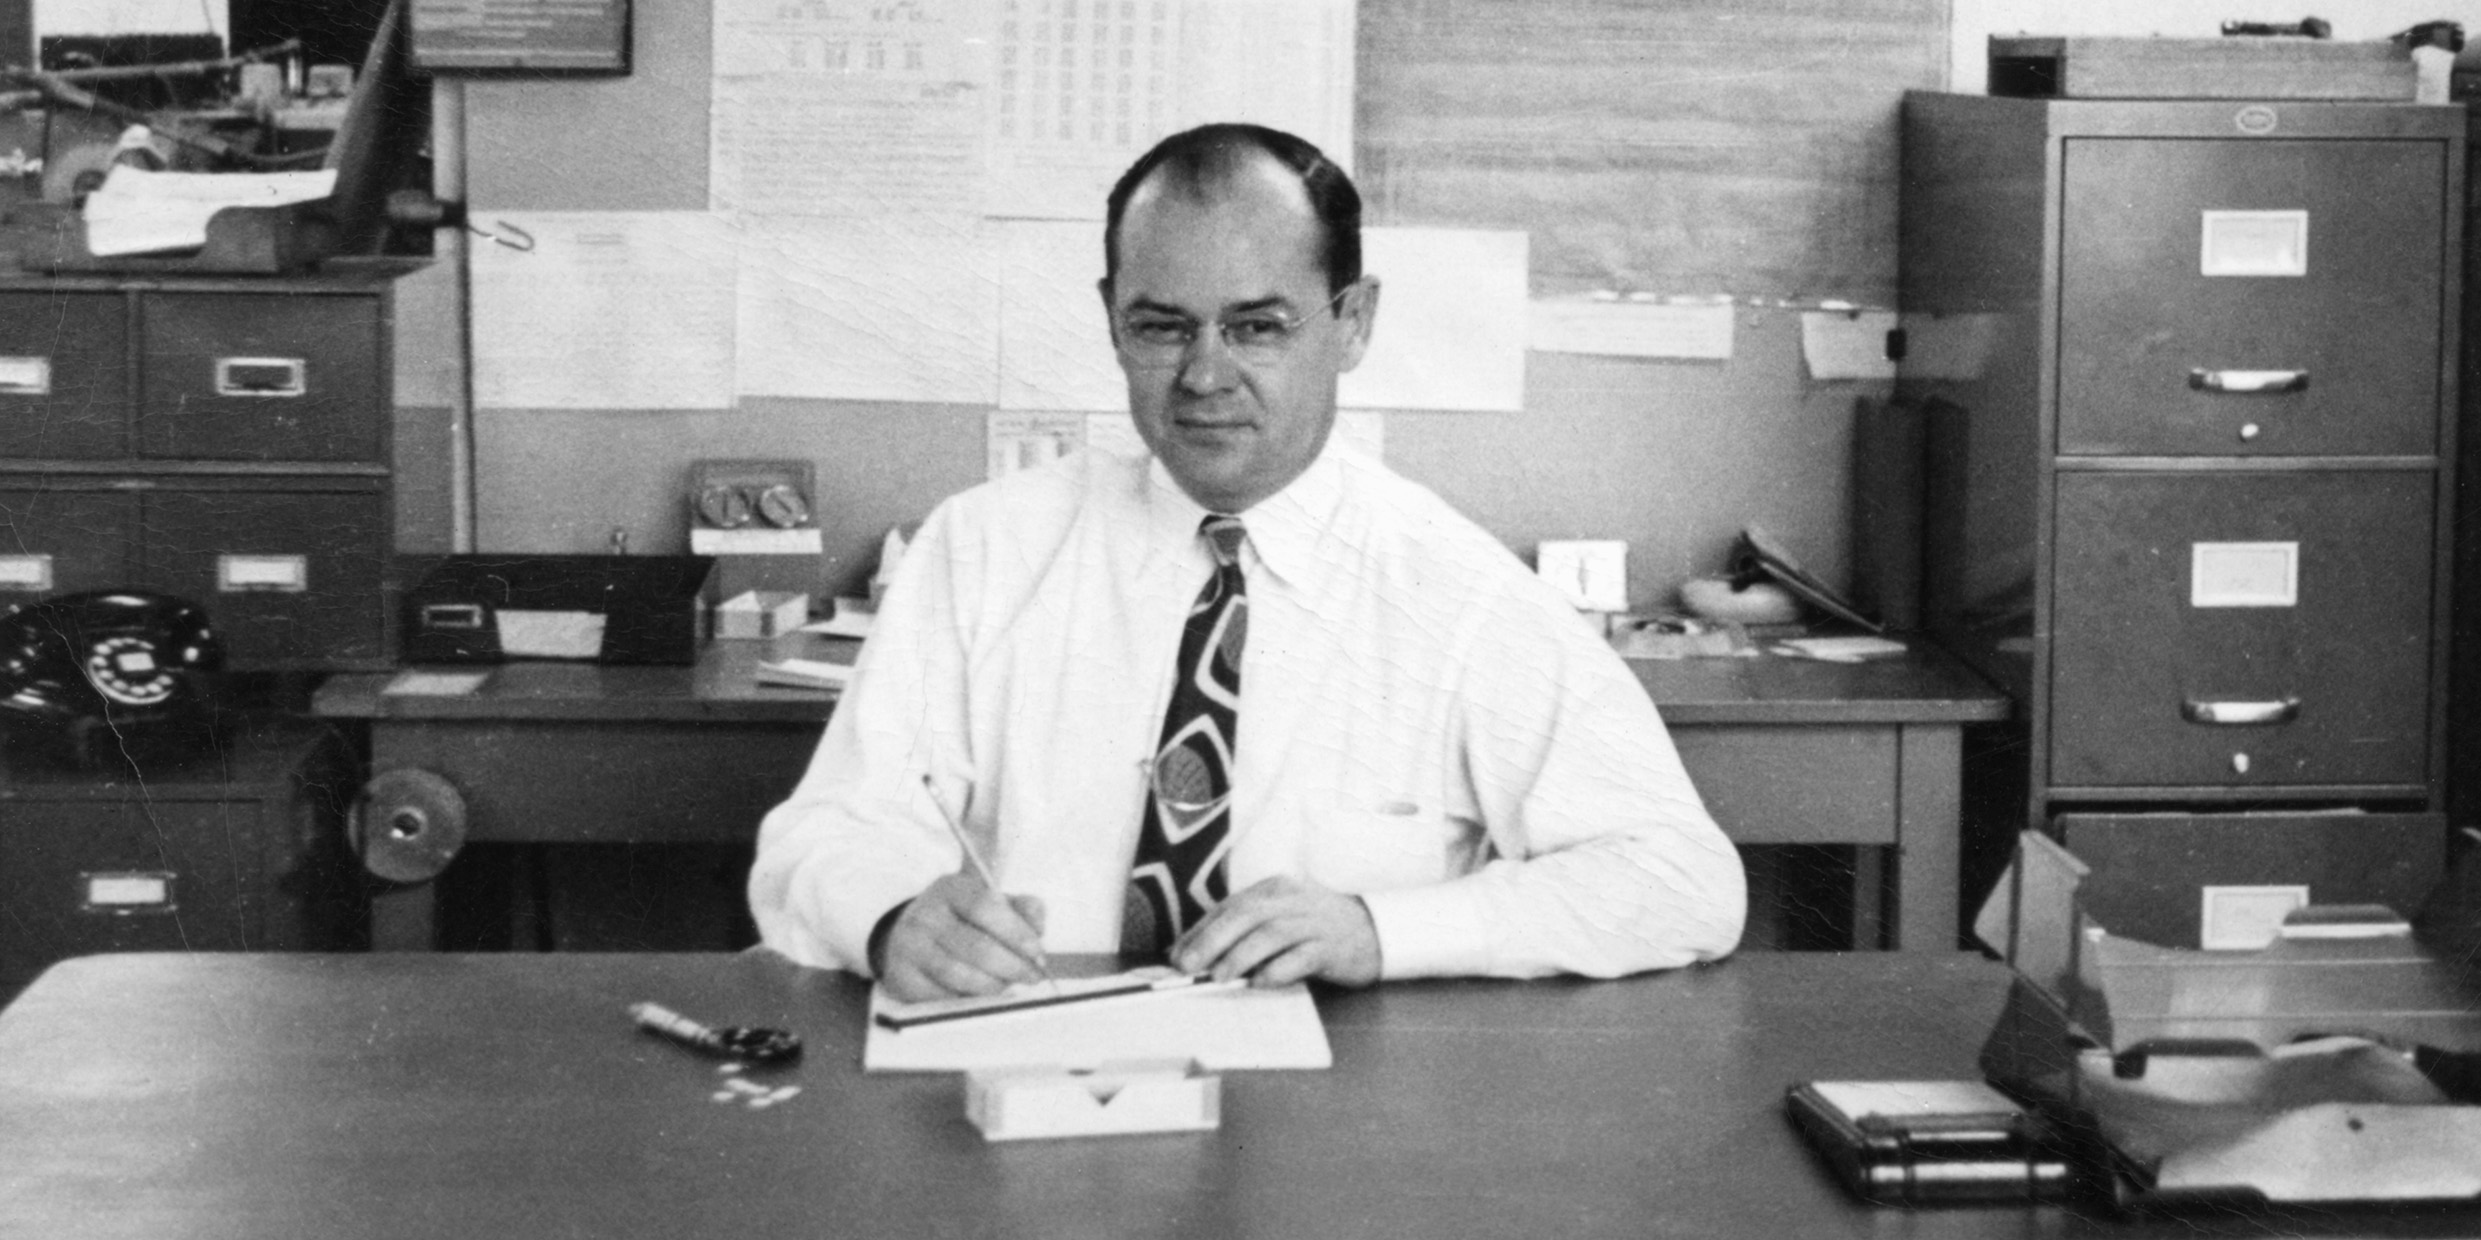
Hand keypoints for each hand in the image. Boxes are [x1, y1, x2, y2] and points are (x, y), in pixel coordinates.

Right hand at [877, 872, 1049, 1002]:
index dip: (1017, 933)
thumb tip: (1037, 923)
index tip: (1038, 952)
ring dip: (993, 985)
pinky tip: (981, 995)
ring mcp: (910, 947)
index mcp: (951, 888)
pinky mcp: (903, 978)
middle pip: (977, 947)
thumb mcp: (992, 904)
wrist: (911, 938)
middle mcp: (925, 914)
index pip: (986, 907)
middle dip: (1013, 966)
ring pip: (960, 976)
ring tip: (1008, 984)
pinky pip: (943, 997)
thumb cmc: (965, 921)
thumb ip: (1022, 909)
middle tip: (1032, 976)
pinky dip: (968, 1000)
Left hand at [1170, 876, 1380, 987]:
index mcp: (1273, 889)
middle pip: (1245, 915)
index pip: (1229, 907)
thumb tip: (1192, 953)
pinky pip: (1301, 956)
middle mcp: (1291, 900)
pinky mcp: (1331, 947)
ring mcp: (1313, 922)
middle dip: (1211, 941)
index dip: (1200, 931)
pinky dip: (1278, 970)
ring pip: (1270, 934)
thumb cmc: (1315, 928)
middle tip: (1187, 967)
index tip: (1176, 956)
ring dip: (1240, 956)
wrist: (1374, 930)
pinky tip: (1261, 982)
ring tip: (1219, 977)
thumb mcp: (1279, 918)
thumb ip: (1242, 931)